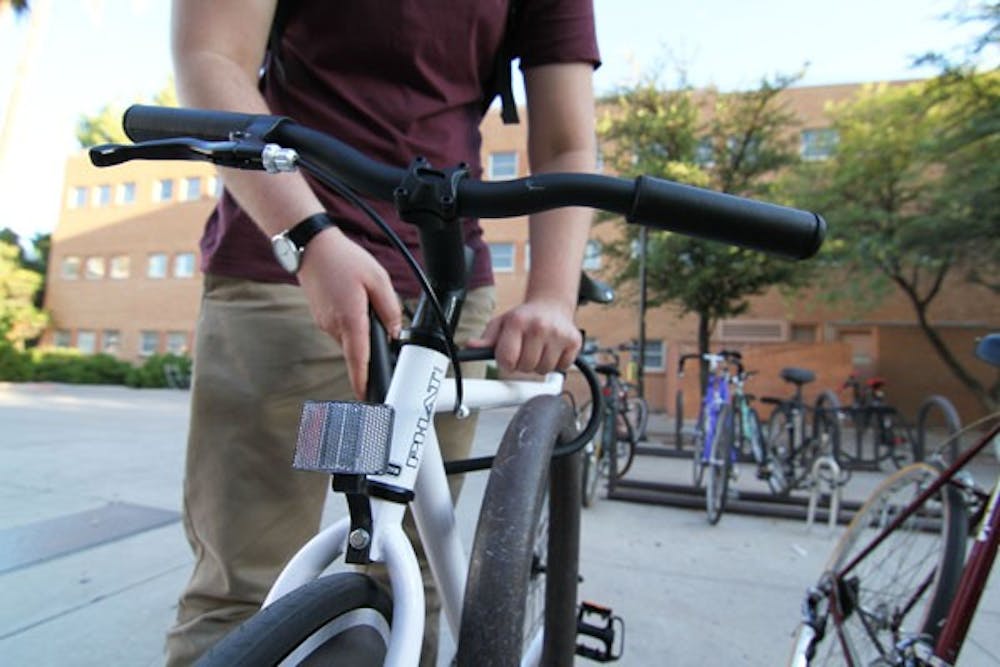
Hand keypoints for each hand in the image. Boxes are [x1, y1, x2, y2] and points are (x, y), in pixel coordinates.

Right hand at [297, 227, 401, 398]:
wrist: (311, 247)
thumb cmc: (343, 259)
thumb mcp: (378, 279)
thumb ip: (390, 308)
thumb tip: (394, 331)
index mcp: (350, 320)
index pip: (358, 360)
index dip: (363, 381)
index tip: (366, 397)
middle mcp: (334, 326)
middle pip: (357, 349)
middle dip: (371, 343)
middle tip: (380, 322)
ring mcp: (324, 323)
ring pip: (350, 337)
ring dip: (361, 328)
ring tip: (364, 300)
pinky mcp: (321, 316)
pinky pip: (341, 327)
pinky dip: (351, 321)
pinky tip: (353, 298)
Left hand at [468, 298, 580, 374]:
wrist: (551, 305)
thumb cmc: (524, 317)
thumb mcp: (501, 323)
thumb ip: (486, 339)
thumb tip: (470, 347)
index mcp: (517, 322)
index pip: (506, 359)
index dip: (506, 362)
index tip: (509, 356)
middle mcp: (539, 326)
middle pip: (525, 367)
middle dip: (523, 363)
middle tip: (525, 350)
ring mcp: (558, 334)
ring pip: (544, 370)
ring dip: (539, 365)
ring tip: (538, 349)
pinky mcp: (574, 341)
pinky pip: (561, 367)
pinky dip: (556, 363)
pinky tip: (552, 350)